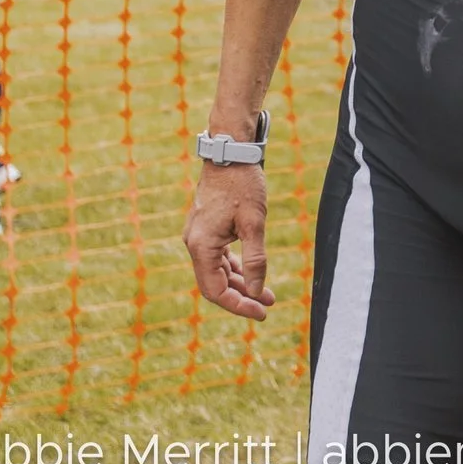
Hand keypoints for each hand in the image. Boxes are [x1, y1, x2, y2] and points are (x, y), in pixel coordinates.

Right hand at [184, 163, 275, 319]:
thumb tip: (257, 291)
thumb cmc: (243, 184)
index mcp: (201, 246)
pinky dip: (235, 267)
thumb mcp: (254, 223)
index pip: (216, 291)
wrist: (231, 152)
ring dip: (241, 283)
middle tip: (267, 305)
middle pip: (215, 284)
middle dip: (241, 297)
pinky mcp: (206, 228)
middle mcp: (195, 243)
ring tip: (267, 294)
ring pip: (217, 271)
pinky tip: (253, 273)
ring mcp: (199, 235)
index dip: (238, 305)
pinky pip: (218, 257)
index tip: (261, 311)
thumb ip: (255, 260)